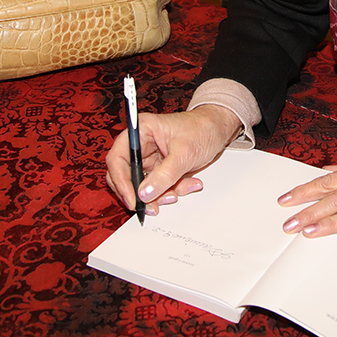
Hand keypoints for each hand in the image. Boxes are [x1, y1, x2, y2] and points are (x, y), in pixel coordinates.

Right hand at [104, 104, 241, 215]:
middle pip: (126, 175)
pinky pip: (158, 186)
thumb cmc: (203, 129)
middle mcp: (141, 144)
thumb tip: (144, 194)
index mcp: (141, 131)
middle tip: (153, 207)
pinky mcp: (160, 168)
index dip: (121, 181)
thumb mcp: (184, 153)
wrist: (219, 130)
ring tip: (179, 191)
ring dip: (160, 194)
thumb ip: (164, 175)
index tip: (133, 199)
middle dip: (140, 193)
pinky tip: (189, 183)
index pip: (117, 158)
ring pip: (142, 185)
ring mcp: (150, 158)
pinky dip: (172, 190)